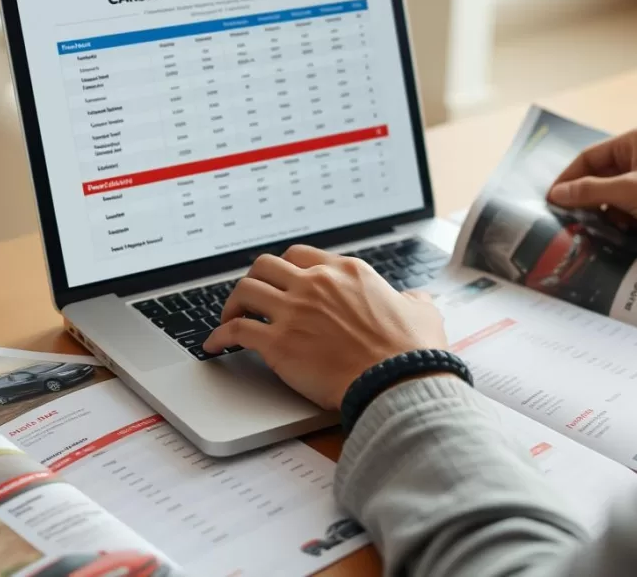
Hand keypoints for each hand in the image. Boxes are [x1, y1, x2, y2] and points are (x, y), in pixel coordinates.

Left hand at [203, 245, 447, 409]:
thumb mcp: (421, 314)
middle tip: (250, 297)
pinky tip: (215, 344)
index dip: (286, 268)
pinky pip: (236, 329)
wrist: (397, 381)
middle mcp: (316, 284)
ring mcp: (295, 312)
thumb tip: (415, 300)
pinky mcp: (279, 343)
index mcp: (347, 272)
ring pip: (246, 290)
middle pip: (266, 265)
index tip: (280, 281)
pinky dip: (219, 335)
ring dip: (233, 303)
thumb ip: (412, 301)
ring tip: (229, 317)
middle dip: (255, 279)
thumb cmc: (411, 352)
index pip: (301, 255)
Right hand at [548, 127, 636, 263]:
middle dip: (584, 198)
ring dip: (601, 212)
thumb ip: (589, 191)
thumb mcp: (629, 192)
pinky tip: (613, 234)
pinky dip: (616, 222)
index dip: (569, 178)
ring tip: (590, 228)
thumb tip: (556, 194)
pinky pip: (623, 210)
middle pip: (598, 177)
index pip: (589, 157)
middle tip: (565, 217)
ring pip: (609, 196)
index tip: (552, 199)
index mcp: (636, 142)